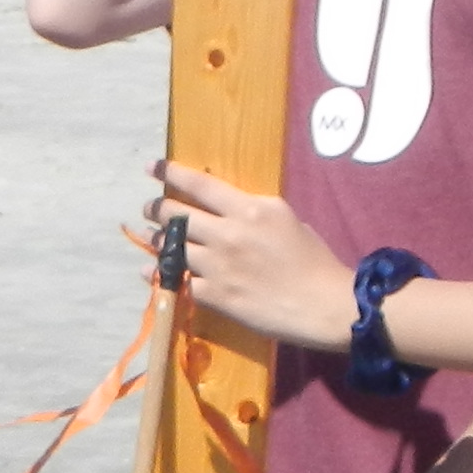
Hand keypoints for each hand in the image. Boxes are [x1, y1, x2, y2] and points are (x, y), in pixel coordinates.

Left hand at [155, 161, 353, 350]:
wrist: (322, 305)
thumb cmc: (313, 259)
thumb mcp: (285, 218)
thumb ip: (253, 209)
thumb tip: (227, 207)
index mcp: (248, 209)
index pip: (199, 185)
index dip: (169, 172)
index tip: (151, 167)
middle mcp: (227, 234)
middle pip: (176, 214)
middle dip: (156, 208)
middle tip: (149, 207)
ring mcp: (217, 266)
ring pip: (171, 247)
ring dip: (157, 240)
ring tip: (152, 236)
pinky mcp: (214, 296)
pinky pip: (176, 281)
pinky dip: (160, 275)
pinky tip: (153, 272)